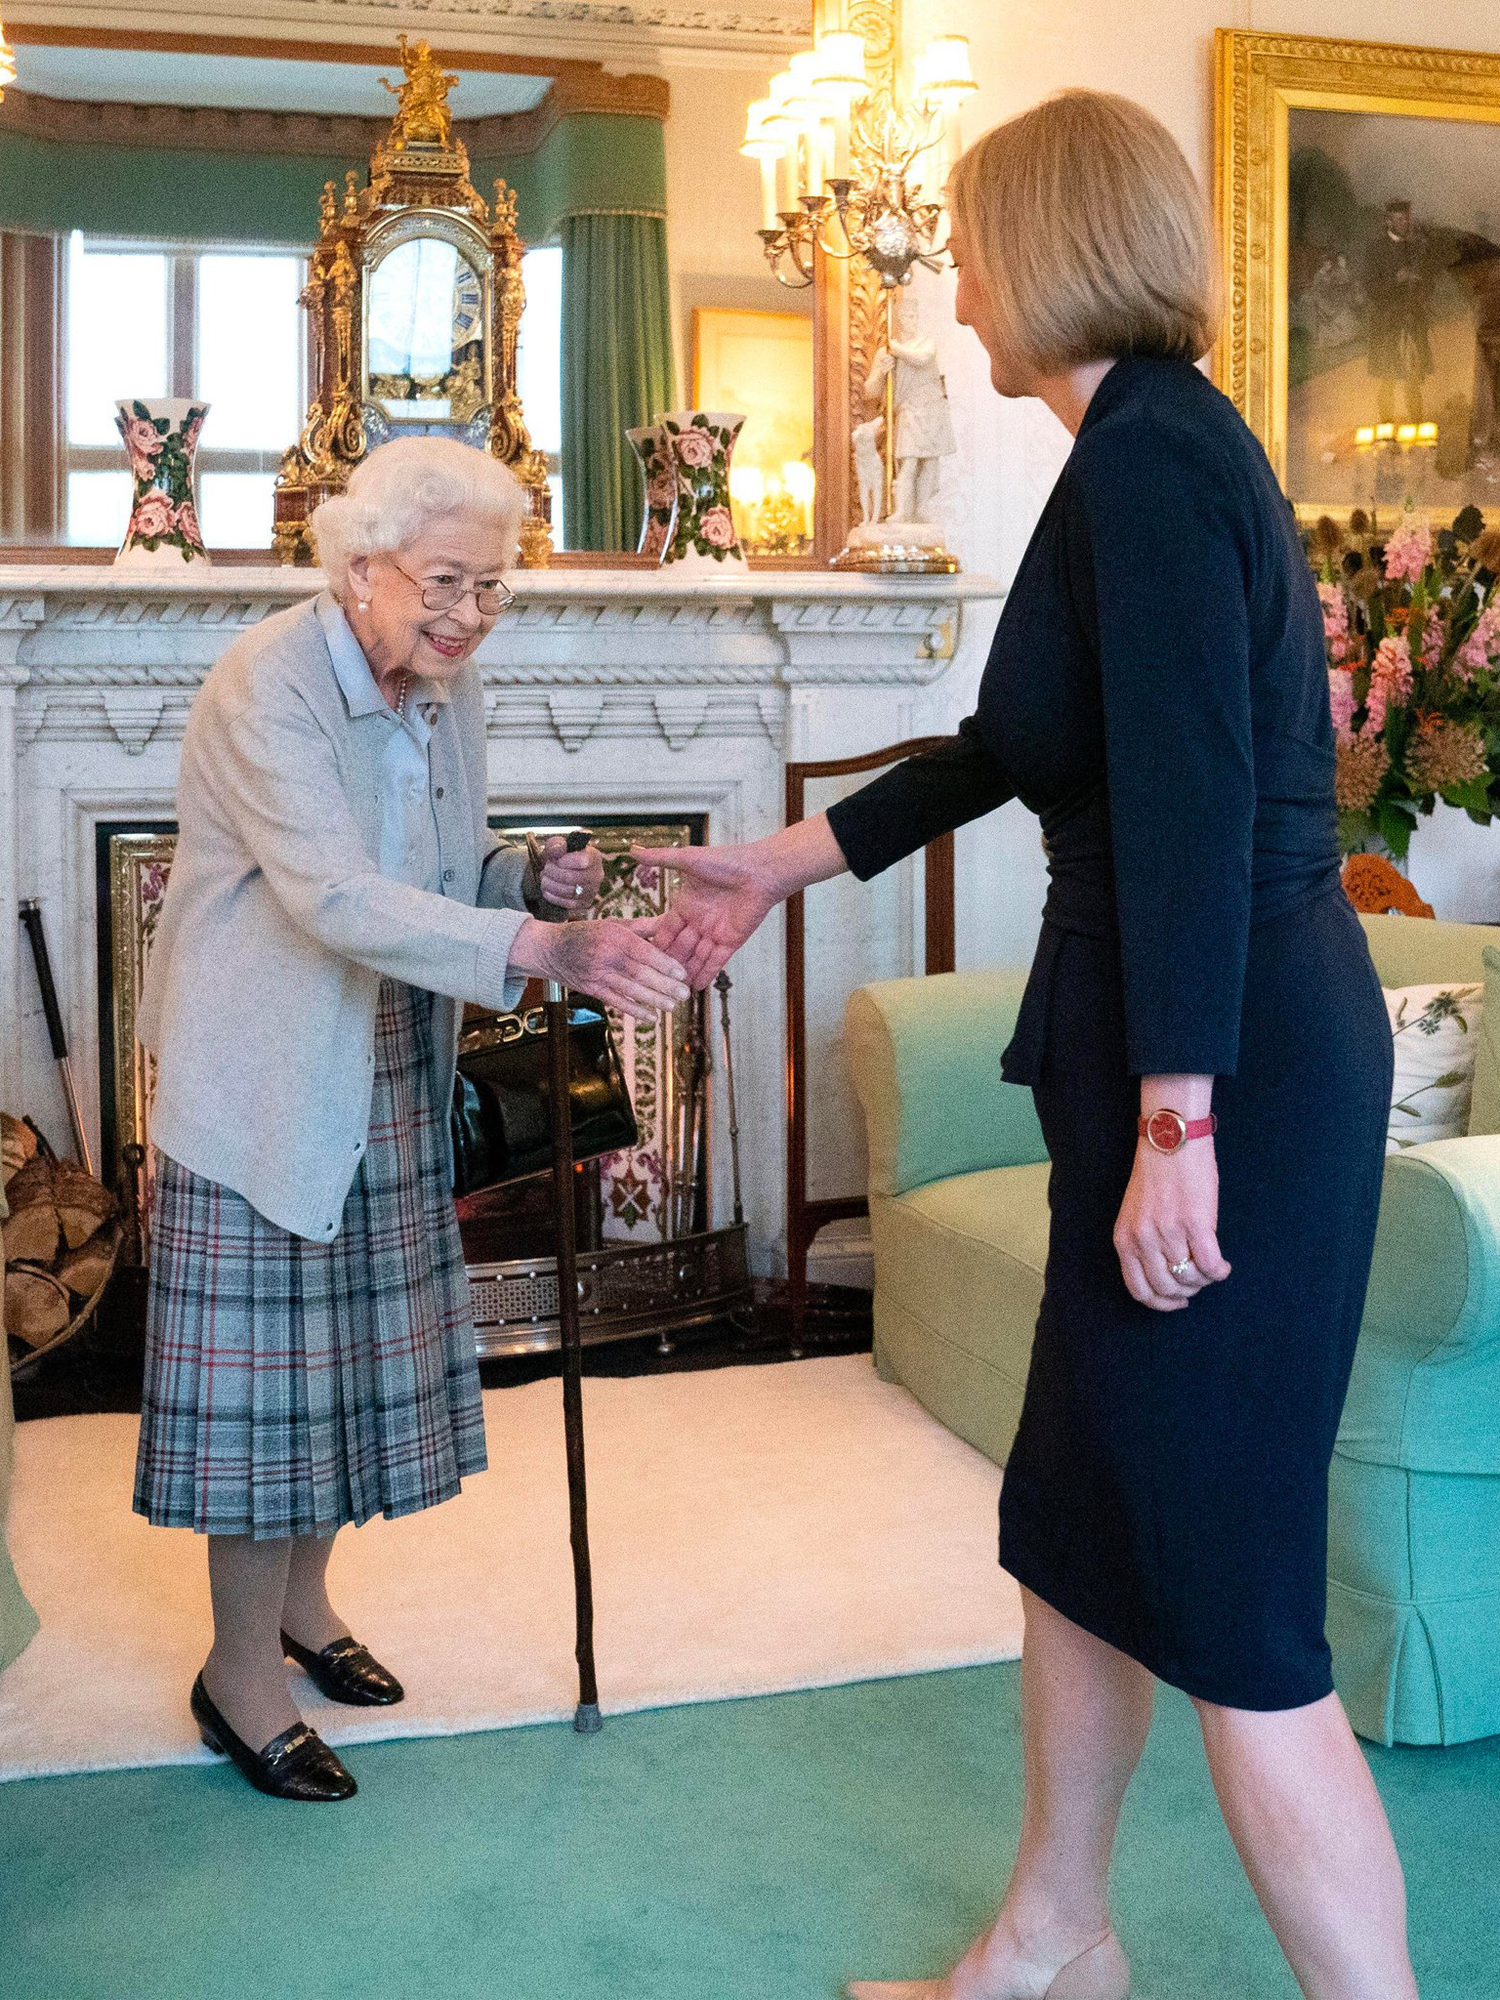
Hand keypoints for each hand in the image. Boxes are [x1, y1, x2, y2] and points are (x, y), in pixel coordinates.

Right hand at [512, 914, 688, 1020]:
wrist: (551, 949)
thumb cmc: (587, 933)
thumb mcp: (614, 924)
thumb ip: (643, 927)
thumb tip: (670, 923)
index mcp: (614, 937)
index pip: (644, 952)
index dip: (665, 964)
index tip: (682, 973)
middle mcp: (606, 957)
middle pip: (640, 973)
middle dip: (664, 985)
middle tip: (684, 993)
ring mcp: (598, 975)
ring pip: (630, 990)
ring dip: (653, 1000)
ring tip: (672, 1006)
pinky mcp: (592, 990)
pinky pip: (617, 1002)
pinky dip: (634, 1011)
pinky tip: (651, 1017)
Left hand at [533, 835, 604, 911]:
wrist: (559, 873)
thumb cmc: (560, 857)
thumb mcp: (556, 846)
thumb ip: (556, 844)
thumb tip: (558, 849)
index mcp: (594, 857)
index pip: (582, 861)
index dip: (564, 861)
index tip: (555, 860)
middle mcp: (598, 875)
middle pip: (572, 877)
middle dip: (553, 873)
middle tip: (545, 869)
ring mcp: (593, 891)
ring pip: (569, 891)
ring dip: (551, 885)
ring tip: (544, 878)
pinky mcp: (585, 904)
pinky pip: (567, 903)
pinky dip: (553, 896)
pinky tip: (547, 889)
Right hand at [631, 842, 782, 989]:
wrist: (761, 871)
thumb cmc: (726, 861)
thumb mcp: (688, 860)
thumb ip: (660, 858)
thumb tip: (632, 851)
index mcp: (685, 904)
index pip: (665, 929)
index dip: (654, 943)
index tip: (638, 958)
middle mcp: (698, 920)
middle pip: (679, 947)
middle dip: (666, 964)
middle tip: (651, 981)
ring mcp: (714, 932)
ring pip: (695, 957)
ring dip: (684, 973)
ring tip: (670, 990)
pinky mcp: (731, 941)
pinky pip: (716, 961)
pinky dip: (706, 974)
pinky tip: (694, 988)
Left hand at [1113, 1139, 1231, 1311]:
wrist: (1170, 1141)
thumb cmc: (1156, 1175)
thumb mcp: (1135, 1214)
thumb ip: (1144, 1244)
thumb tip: (1167, 1274)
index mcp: (1124, 1239)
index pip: (1139, 1290)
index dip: (1161, 1303)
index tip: (1177, 1301)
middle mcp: (1143, 1240)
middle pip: (1167, 1289)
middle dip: (1187, 1292)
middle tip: (1198, 1281)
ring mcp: (1168, 1233)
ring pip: (1190, 1279)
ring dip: (1204, 1280)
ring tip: (1211, 1268)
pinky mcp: (1195, 1225)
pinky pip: (1210, 1265)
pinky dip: (1219, 1272)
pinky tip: (1223, 1266)